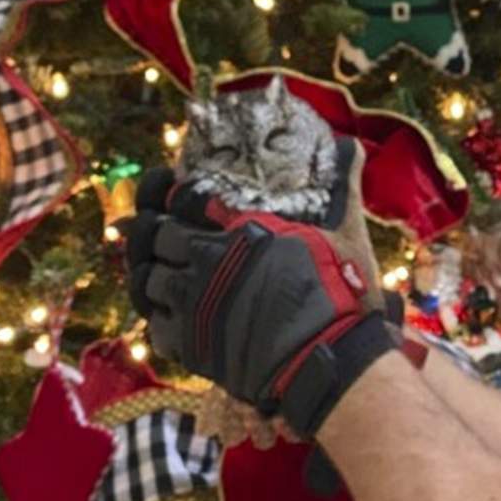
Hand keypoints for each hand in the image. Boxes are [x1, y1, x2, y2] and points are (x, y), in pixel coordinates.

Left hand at [125, 159, 397, 436]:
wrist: (328, 357)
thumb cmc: (338, 292)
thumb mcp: (345, 231)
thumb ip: (342, 186)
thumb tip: (352, 144)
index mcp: (239, 230)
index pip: (184, 199)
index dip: (172, 194)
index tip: (173, 194)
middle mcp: (208, 262)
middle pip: (157, 236)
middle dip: (156, 231)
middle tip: (164, 233)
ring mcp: (195, 304)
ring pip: (147, 280)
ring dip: (152, 272)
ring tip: (163, 271)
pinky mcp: (191, 344)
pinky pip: (155, 327)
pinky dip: (159, 318)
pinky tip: (172, 313)